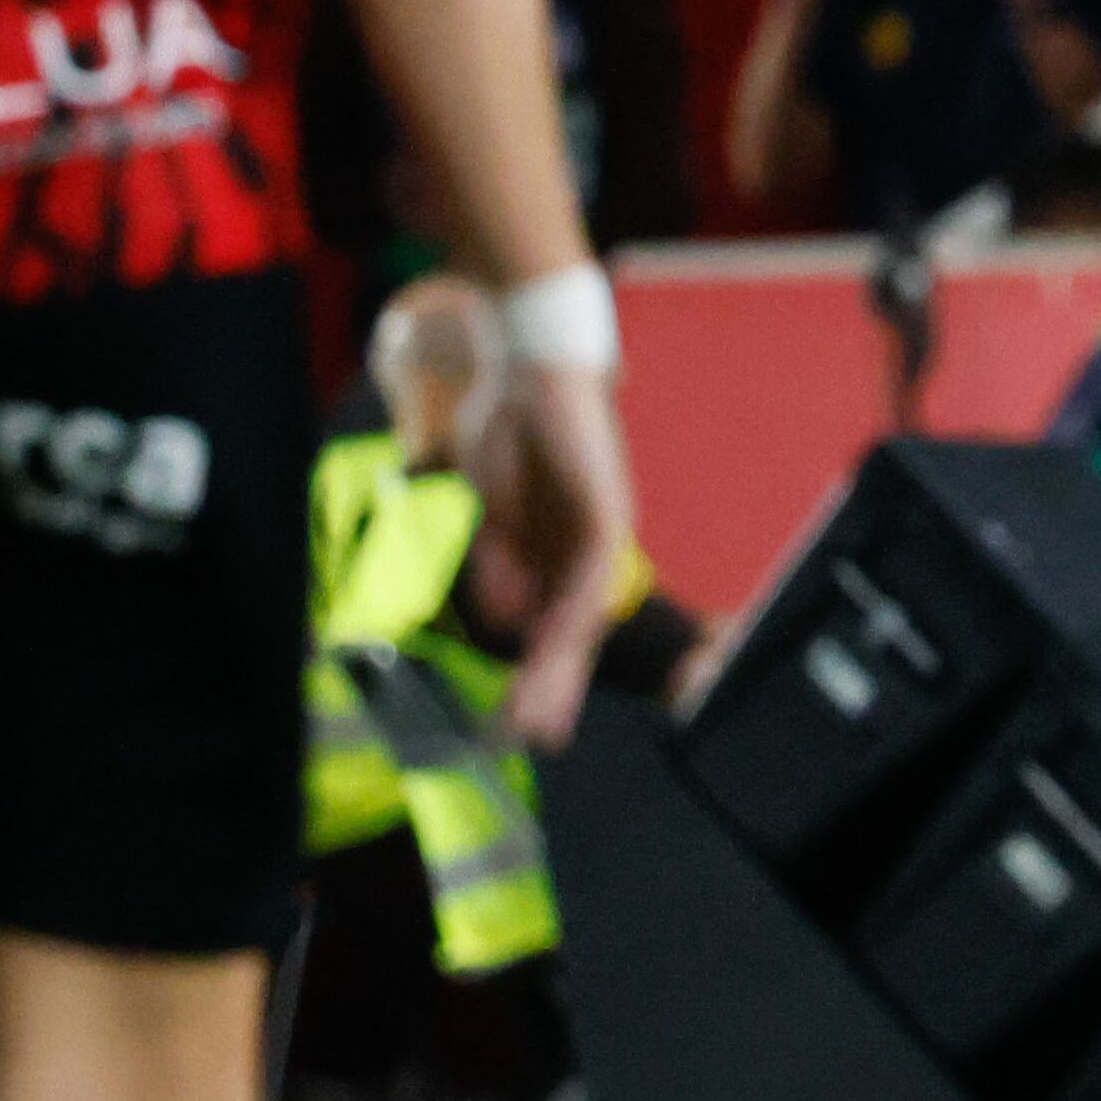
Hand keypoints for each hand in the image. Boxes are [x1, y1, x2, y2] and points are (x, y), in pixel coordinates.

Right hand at [477, 356, 636, 752]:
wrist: (530, 364)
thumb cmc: (508, 428)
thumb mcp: (493, 512)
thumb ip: (500, 565)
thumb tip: (502, 621)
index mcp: (557, 550)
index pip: (550, 626)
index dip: (536, 673)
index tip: (516, 719)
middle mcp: (586, 549)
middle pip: (572, 632)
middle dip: (551, 686)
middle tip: (535, 737)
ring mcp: (600, 531)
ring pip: (584, 616)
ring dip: (562, 668)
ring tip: (542, 716)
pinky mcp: (607, 513)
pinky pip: (591, 576)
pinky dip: (572, 616)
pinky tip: (554, 649)